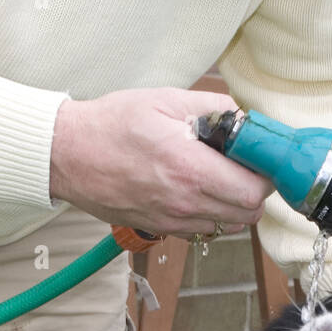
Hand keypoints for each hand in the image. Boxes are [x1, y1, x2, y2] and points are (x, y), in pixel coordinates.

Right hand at [49, 88, 273, 237]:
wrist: (68, 155)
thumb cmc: (113, 124)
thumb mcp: (165, 100)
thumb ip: (213, 108)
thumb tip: (246, 119)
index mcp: (191, 169)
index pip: (254, 191)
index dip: (264, 175)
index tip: (257, 158)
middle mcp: (186, 203)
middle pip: (248, 214)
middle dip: (253, 191)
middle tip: (241, 166)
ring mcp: (173, 221)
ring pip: (229, 227)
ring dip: (234, 206)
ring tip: (218, 178)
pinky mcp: (161, 230)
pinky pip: (203, 231)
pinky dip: (211, 215)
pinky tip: (197, 191)